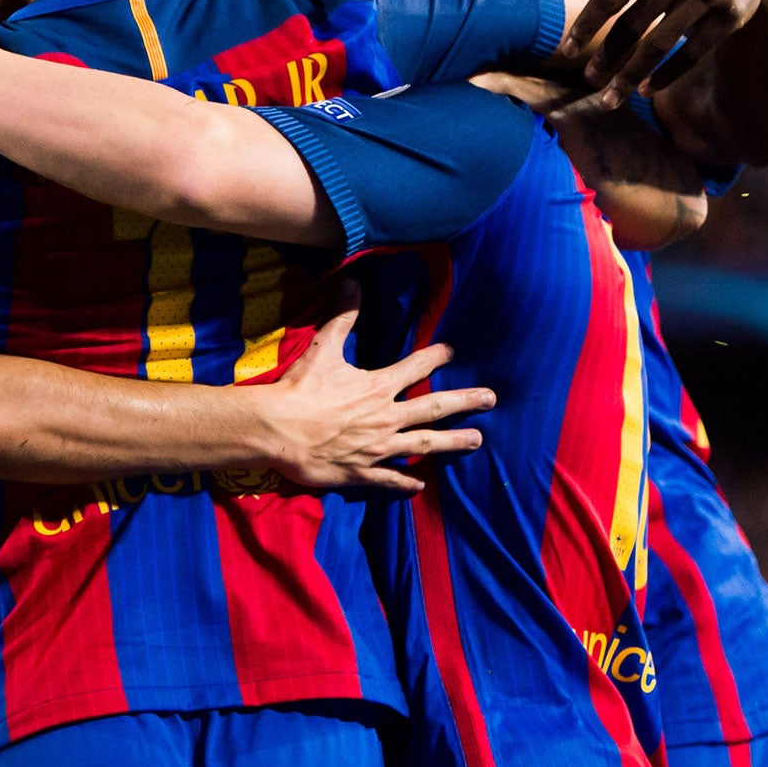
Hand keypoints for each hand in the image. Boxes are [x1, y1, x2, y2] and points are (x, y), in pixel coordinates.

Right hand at [250, 304, 494, 493]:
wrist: (277, 430)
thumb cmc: (299, 389)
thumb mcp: (322, 349)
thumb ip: (342, 317)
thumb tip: (353, 282)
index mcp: (378, 388)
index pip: (415, 368)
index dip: (435, 357)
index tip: (451, 352)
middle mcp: (386, 418)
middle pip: (434, 409)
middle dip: (465, 401)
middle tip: (491, 398)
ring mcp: (377, 448)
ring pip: (423, 444)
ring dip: (452, 442)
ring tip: (476, 440)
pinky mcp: (361, 471)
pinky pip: (390, 478)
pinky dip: (406, 482)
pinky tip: (421, 484)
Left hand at [558, 0, 767, 107]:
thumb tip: (588, 17)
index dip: (586, 26)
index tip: (566, 52)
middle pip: (633, 25)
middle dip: (607, 58)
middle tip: (588, 81)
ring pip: (660, 44)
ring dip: (630, 76)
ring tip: (609, 99)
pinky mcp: (731, 14)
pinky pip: (692, 53)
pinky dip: (665, 75)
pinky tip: (644, 90)